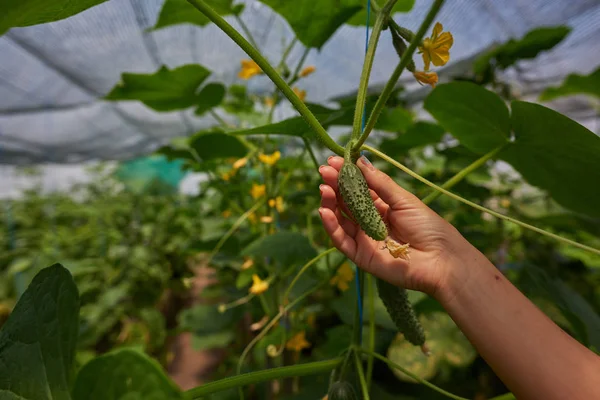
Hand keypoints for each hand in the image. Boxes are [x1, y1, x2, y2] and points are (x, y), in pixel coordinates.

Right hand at [318, 155, 469, 297]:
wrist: (441, 260)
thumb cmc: (428, 226)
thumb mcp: (403, 199)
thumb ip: (379, 182)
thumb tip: (359, 160)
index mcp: (382, 205)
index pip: (357, 188)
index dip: (345, 174)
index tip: (332, 161)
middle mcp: (369, 220)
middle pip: (345, 202)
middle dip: (334, 186)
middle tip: (323, 172)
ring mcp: (364, 238)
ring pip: (340, 220)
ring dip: (329, 203)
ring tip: (324, 188)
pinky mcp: (360, 256)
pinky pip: (341, 240)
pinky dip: (331, 226)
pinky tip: (325, 211)